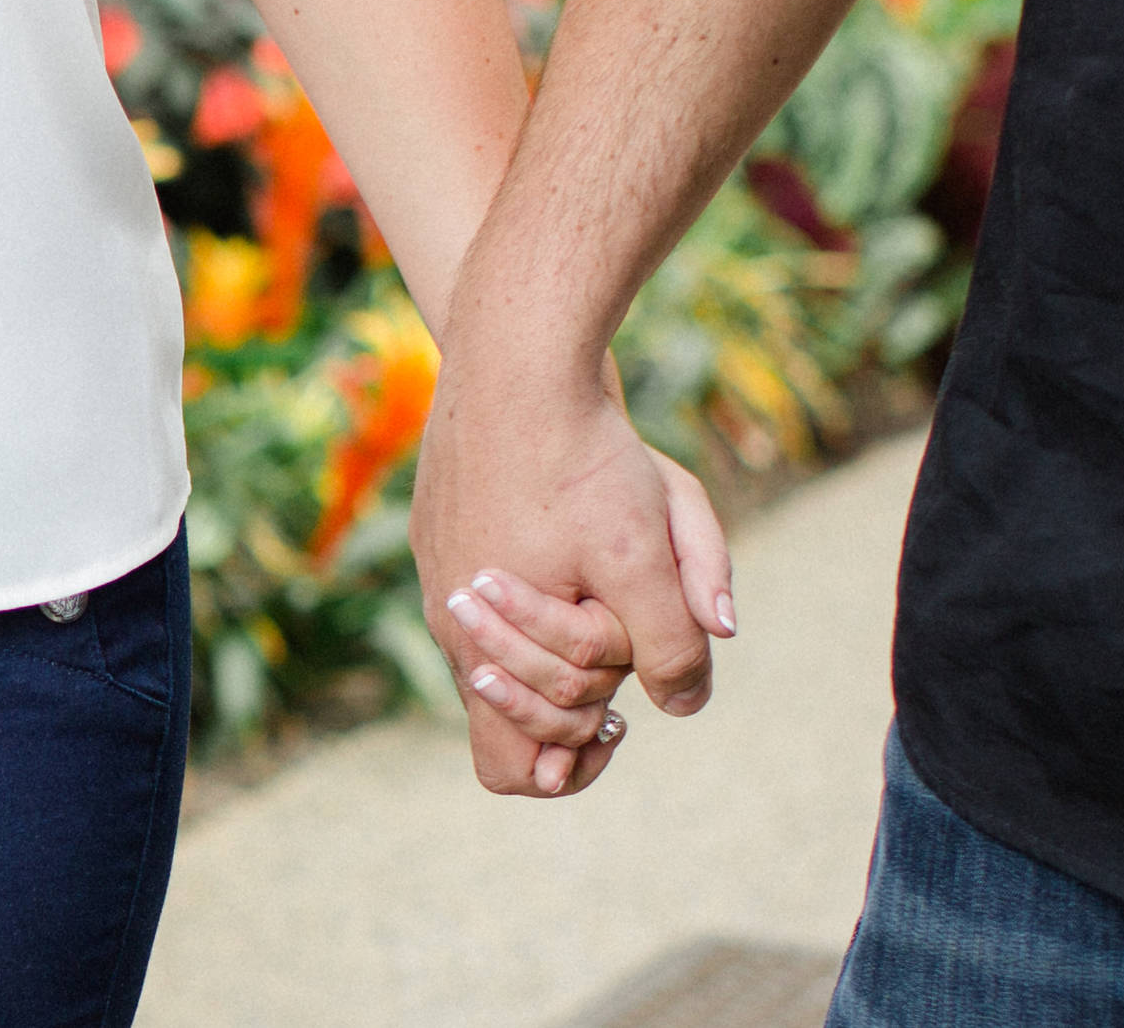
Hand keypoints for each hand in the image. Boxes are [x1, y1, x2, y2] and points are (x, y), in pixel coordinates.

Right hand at [411, 373, 734, 795]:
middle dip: (576, 695)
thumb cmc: (582, 461)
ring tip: (610, 576)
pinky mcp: (444, 519)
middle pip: (508, 707)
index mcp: (482, 647)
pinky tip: (578, 519)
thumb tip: (684, 702)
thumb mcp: (646, 553)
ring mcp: (439, 567)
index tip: (619, 723)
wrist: (516, 355)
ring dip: (563, 627)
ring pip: (505, 638)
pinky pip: (492, 579)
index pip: (509, 768)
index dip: (571, 765)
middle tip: (626, 652)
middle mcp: (449, 618)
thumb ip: (672, 640)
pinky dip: (541, 577)